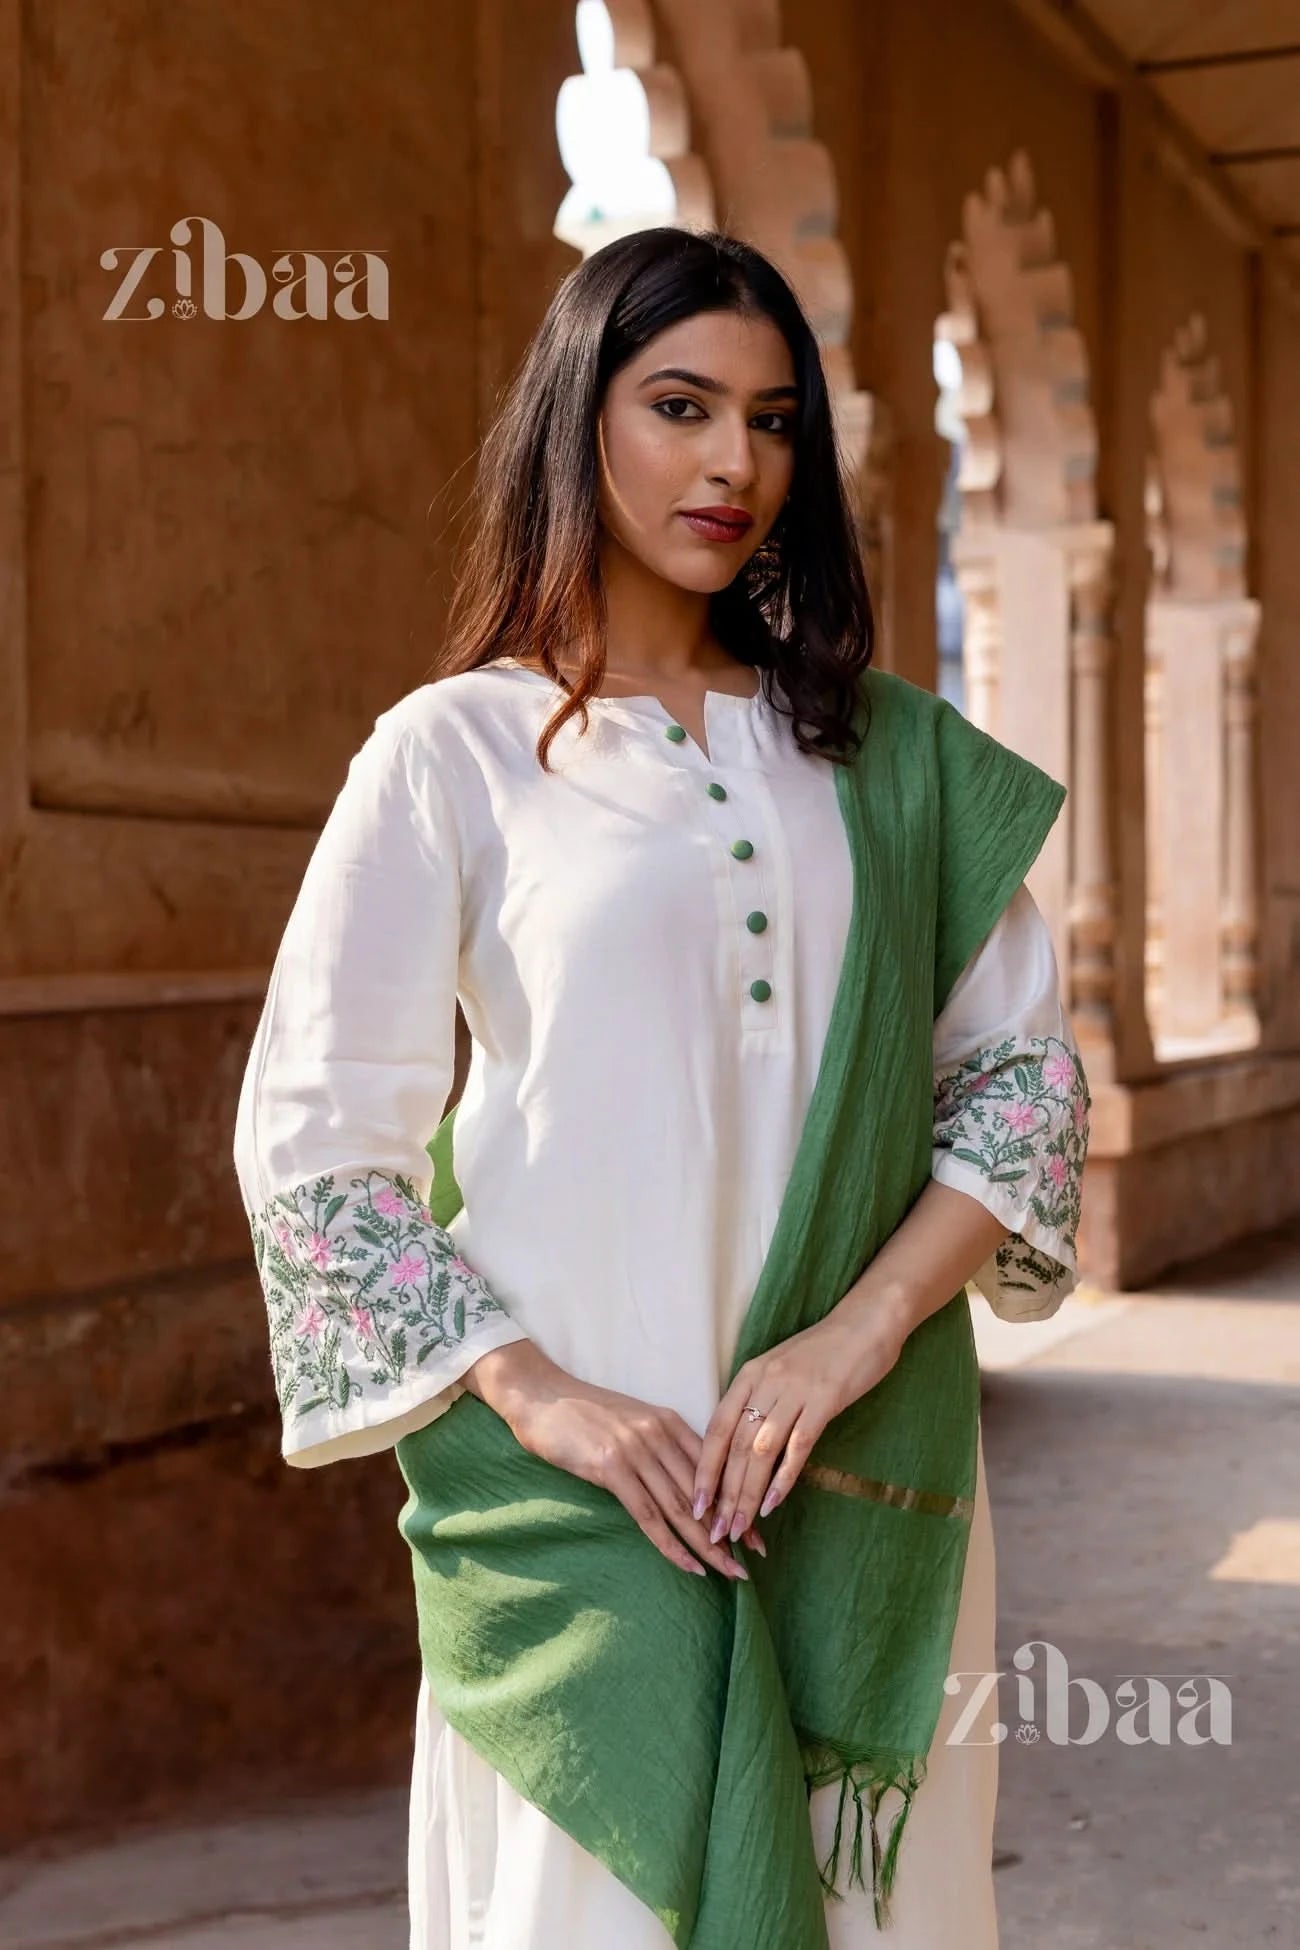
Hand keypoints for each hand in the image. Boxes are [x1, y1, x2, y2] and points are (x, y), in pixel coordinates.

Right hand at [462, 1340, 765, 1580]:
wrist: (542, 1396)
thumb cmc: (584, 1414)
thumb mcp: (632, 1423)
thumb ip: (660, 1447)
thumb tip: (685, 1485)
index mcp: (669, 1422)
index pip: (714, 1468)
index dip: (737, 1502)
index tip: (756, 1532)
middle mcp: (659, 1434)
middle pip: (703, 1491)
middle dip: (730, 1529)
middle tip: (754, 1561)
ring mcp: (636, 1450)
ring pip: (682, 1507)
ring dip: (708, 1544)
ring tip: (730, 1572)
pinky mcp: (611, 1467)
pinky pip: (648, 1514)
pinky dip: (671, 1544)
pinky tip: (689, 1564)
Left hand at [692, 1301, 907, 1547]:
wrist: (865, 1322)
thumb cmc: (823, 1350)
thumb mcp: (780, 1369)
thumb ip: (760, 1401)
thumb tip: (741, 1445)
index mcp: (749, 1376)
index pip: (716, 1430)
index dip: (704, 1470)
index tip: (696, 1506)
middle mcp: (766, 1384)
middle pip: (734, 1447)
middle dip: (723, 1494)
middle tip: (715, 1532)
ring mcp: (795, 1392)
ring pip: (760, 1452)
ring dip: (747, 1494)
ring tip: (739, 1528)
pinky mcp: (825, 1400)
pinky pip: (798, 1446)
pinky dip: (783, 1479)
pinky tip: (772, 1505)